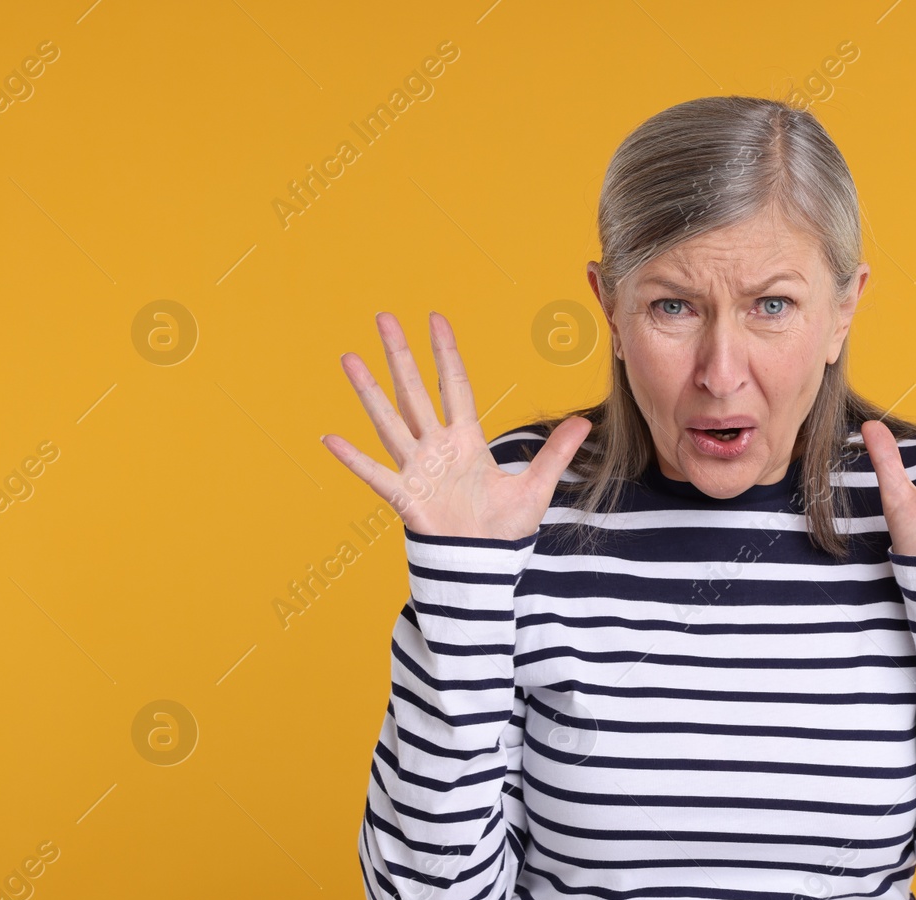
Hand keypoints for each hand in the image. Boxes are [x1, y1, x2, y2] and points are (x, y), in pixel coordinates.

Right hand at [321, 311, 590, 539]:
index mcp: (467, 441)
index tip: (435, 319)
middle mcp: (437, 448)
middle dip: (400, 355)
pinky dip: (354, 459)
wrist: (484, 567)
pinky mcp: (406, 498)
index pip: (454, 386)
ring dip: (369, 391)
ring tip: (349, 358)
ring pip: (389, 422)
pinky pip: (376, 475)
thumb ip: (556, 452)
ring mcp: (418, 470)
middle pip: (414, 391)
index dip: (445, 353)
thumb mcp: (537, 487)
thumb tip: (585, 421)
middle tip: (383, 317)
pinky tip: (330, 438)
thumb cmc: (504, 529)